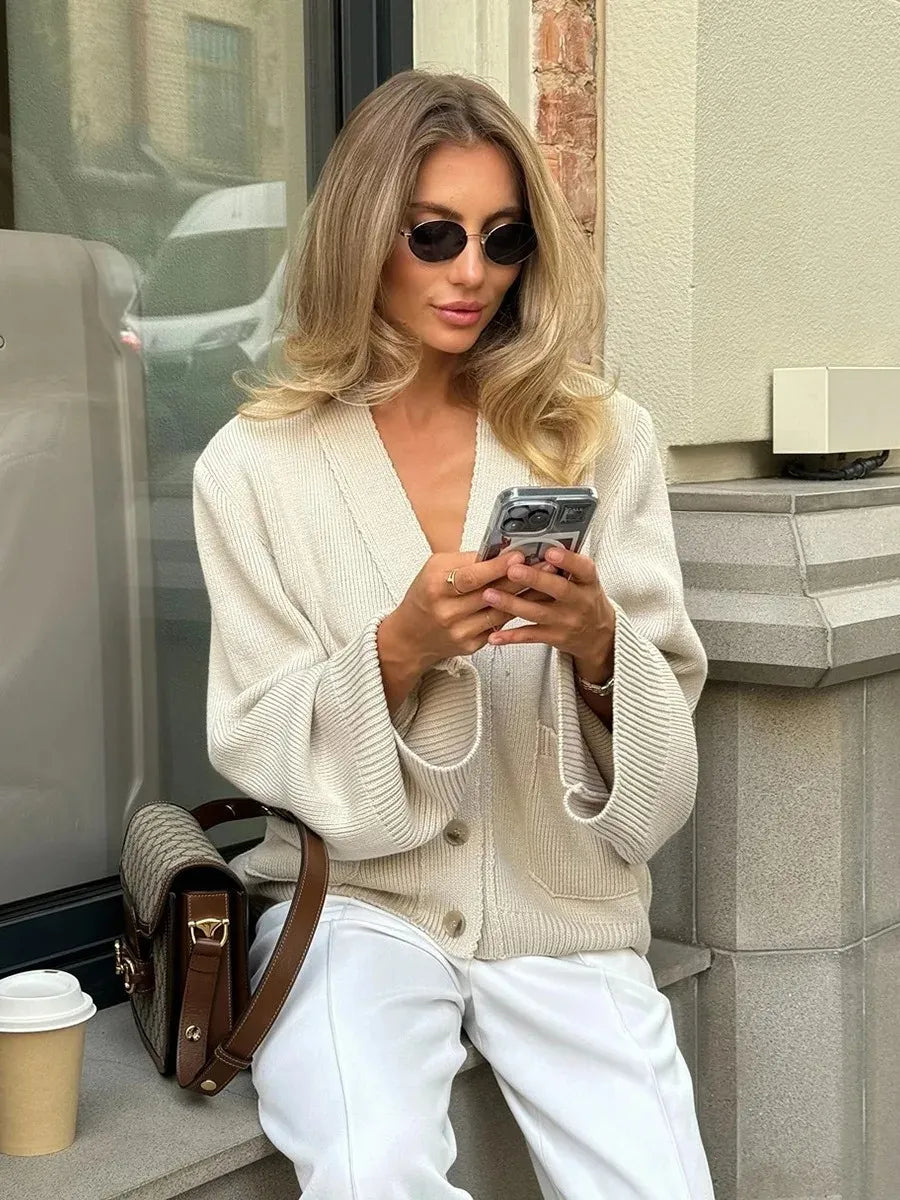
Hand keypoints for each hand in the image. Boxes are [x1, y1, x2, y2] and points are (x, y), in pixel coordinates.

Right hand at [387, 550, 557, 671]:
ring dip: (526, 595)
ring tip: (546, 580)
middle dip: (521, 577)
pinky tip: (533, 601)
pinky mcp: (471, 645)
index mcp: (436, 587)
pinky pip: (499, 626)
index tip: (519, 556)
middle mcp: (448, 612)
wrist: (411, 636)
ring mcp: (460, 631)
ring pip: (501, 612)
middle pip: (491, 594)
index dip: (497, 567)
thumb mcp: (435, 569)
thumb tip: (499, 551)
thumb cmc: (425, 595)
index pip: (472, 576)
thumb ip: (465, 560)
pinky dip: (517, 612)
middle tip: (545, 564)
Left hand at [479, 546, 615, 676]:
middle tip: (512, 570)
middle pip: (558, 589)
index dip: (567, 560)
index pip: (583, 568)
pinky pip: (530, 636)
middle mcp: (580, 601)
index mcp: (587, 581)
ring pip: (537, 612)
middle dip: (534, 579)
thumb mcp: (583, 580)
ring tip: (490, 594)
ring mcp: (567, 621)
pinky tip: (493, 635)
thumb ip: (565, 565)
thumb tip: (536, 542)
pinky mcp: (555, 638)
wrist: (598, 634)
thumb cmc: (583, 599)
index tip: (550, 551)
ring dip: (512, 604)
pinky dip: (511, 636)